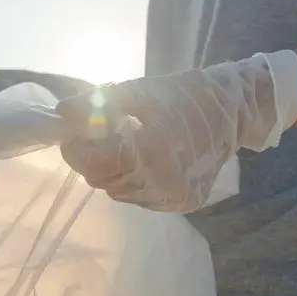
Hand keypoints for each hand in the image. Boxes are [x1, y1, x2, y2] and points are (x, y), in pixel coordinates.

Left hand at [55, 52, 296, 212]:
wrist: (235, 113)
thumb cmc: (185, 95)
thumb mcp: (140, 91)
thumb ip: (97, 103)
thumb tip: (61, 112)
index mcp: (150, 151)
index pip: (93, 162)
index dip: (75, 149)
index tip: (73, 133)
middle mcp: (161, 182)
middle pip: (102, 180)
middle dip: (92, 159)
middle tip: (97, 136)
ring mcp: (172, 197)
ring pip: (119, 192)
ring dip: (112, 171)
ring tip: (125, 145)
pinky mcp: (181, 204)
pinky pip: (140, 198)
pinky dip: (133, 181)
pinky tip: (145, 160)